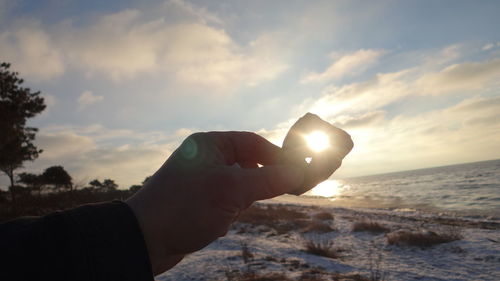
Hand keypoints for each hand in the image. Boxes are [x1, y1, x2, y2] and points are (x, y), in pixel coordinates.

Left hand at [125, 131, 303, 274]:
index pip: (253, 143)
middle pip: (248, 164)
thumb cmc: (186, 206)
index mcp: (210, 144)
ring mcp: (202, 180)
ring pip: (240, 186)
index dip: (276, 156)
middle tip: (262, 198)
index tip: (296, 172)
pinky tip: (216, 222)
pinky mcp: (199, 201)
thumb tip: (300, 172)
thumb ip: (268, 179)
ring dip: (241, 202)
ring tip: (226, 212)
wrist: (145, 239)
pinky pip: (227, 202)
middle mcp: (206, 158)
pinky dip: (229, 212)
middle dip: (256, 184)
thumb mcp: (232, 190)